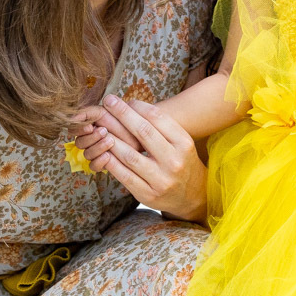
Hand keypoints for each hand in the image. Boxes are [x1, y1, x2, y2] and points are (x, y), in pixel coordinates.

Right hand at [73, 105, 141, 166]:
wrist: (150, 133)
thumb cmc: (135, 118)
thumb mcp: (118, 111)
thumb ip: (98, 111)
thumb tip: (83, 110)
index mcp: (92, 123)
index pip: (75, 128)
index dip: (78, 128)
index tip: (89, 125)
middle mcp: (93, 138)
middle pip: (79, 142)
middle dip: (89, 137)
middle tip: (103, 131)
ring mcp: (99, 151)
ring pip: (87, 154)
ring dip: (96, 147)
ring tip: (110, 141)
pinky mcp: (107, 163)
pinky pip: (94, 166)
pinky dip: (99, 161)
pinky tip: (108, 156)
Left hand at [80, 95, 207, 223]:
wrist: (194, 195)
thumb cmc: (182, 162)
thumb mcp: (181, 142)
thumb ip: (161, 128)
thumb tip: (131, 106)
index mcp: (184, 143)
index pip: (158, 118)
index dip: (138, 107)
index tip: (124, 100)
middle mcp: (174, 161)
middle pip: (143, 132)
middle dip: (123, 114)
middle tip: (108, 101)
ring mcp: (161, 180)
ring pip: (130, 155)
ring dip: (112, 138)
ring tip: (100, 126)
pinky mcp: (148, 195)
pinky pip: (125, 176)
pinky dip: (111, 162)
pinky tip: (103, 151)